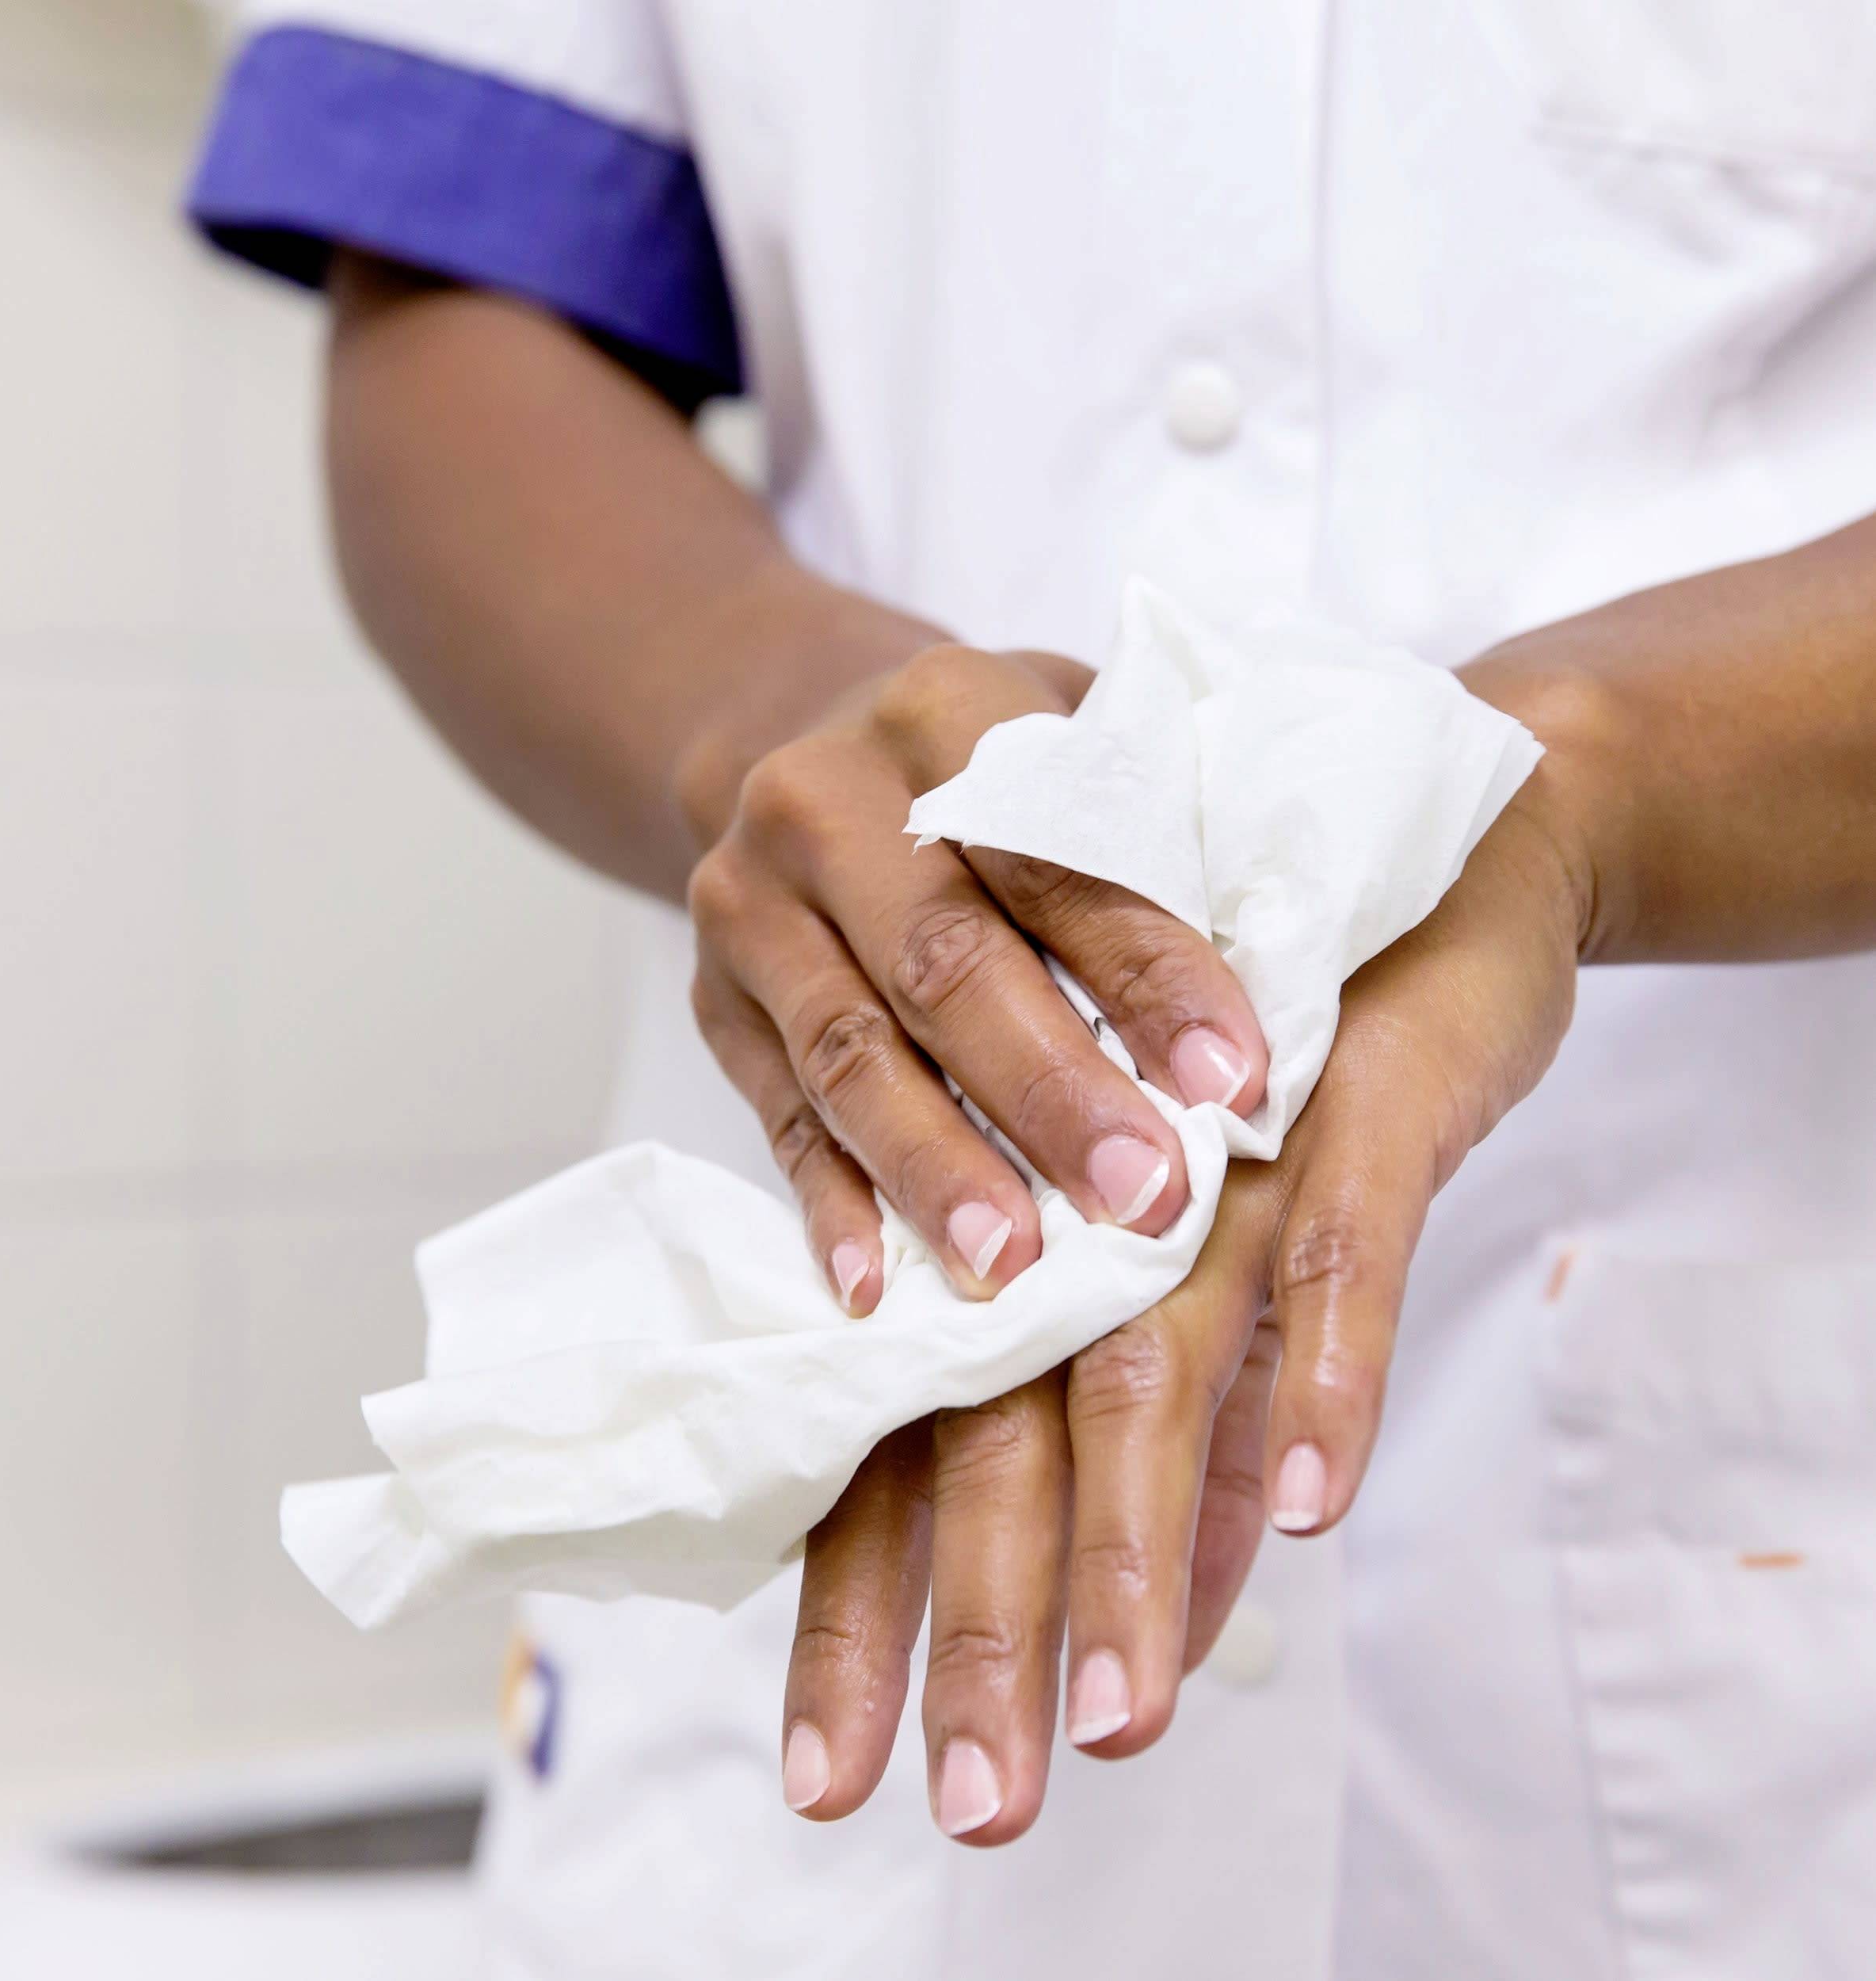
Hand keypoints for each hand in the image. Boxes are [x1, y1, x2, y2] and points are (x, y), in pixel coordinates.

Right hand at [687, 641, 1268, 1309]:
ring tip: (1017, 1267)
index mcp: (944, 713)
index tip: (1234, 1082)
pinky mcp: (717, 1004)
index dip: (1147, 972)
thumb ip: (1155, 822)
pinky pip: (777, 1114)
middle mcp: (825, 803)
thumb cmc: (990, 764)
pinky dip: (830, 1202)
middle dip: (1050, 1092)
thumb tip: (1292, 970)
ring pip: (848, 1053)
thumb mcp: (1072, 732)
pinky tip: (875, 1282)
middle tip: (1145, 1199)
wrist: (791, 734)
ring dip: (937, 1169)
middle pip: (941, 962)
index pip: (1056, 854)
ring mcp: (752, 908)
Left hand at [776, 735, 1596, 1840]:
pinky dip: (1317, 1376)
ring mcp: (1213, 1165)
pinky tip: (1310, 1503)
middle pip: (1003, 1440)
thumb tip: (1157, 1615)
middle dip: (984, 1629)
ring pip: (1149, 1369)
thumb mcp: (1198, 1269)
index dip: (867, 1611)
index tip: (831, 1776)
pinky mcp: (1345, 1108)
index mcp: (1021, 1258)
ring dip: (1137, 1552)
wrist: (1413, 865)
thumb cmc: (1271, 1082)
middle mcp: (1087, 1222)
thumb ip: (1170, 1430)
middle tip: (972, 1809)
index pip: (912, 1452)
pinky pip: (1328, 1252)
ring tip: (1118, 1716)